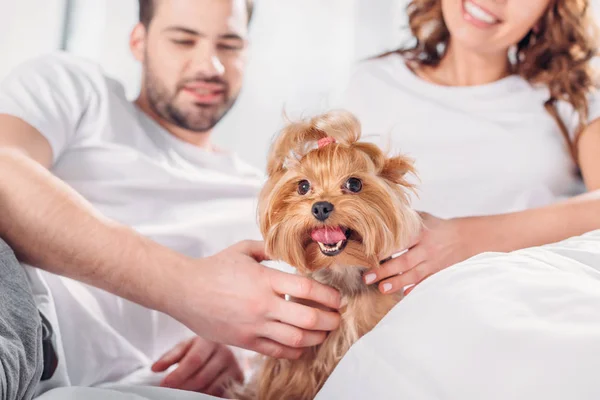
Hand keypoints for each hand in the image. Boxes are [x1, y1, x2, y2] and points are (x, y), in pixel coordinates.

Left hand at [151, 336, 242, 396]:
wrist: (224, 347)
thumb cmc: (200, 348)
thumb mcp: (184, 348)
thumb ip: (169, 358)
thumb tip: (155, 368)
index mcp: (210, 340)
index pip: (194, 360)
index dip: (178, 374)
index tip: (164, 384)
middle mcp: (225, 352)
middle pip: (202, 377)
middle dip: (184, 387)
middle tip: (172, 391)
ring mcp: (234, 366)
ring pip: (211, 388)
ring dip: (195, 392)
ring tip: (186, 389)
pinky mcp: (239, 378)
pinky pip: (221, 393)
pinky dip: (208, 394)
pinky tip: (200, 390)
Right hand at [169, 240, 341, 359]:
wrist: (184, 290)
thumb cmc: (213, 268)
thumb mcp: (243, 250)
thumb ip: (269, 249)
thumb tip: (290, 250)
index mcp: (264, 279)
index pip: (307, 290)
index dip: (329, 296)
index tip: (337, 299)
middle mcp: (262, 304)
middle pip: (308, 319)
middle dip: (329, 321)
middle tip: (336, 318)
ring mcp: (254, 325)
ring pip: (296, 339)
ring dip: (316, 338)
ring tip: (323, 332)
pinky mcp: (245, 341)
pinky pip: (277, 351)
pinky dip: (294, 351)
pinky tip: (301, 345)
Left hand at [364, 212, 474, 294]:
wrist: (465, 237)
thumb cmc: (436, 227)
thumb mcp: (421, 218)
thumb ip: (403, 220)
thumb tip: (377, 215)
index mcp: (420, 233)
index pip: (400, 241)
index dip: (385, 248)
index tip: (368, 254)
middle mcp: (427, 249)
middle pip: (404, 261)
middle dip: (385, 270)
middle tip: (367, 277)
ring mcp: (433, 263)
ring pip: (414, 275)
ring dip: (397, 283)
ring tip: (382, 289)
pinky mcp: (438, 273)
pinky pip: (426, 283)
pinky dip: (416, 289)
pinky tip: (404, 295)